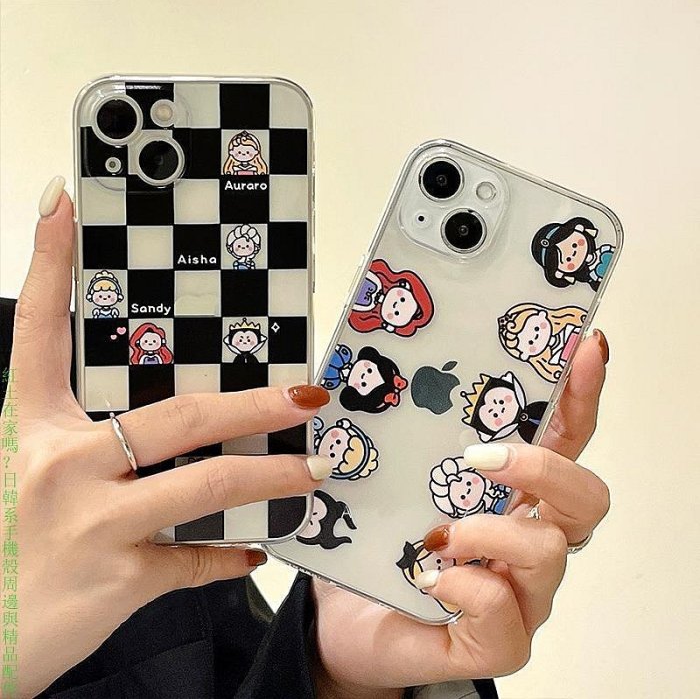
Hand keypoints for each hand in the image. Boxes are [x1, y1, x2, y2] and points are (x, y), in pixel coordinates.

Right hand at [7, 178, 331, 695]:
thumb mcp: (25, 478)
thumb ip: (85, 447)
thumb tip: (156, 430)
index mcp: (30, 429)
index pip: (38, 332)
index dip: (50, 265)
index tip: (64, 204)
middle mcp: (61, 466)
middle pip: (177, 415)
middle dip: (253, 403)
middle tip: (305, 394)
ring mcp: (93, 524)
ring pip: (208, 485)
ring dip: (273, 476)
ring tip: (316, 467)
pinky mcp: (119, 580)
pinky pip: (196, 560)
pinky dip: (232, 555)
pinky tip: (257, 548)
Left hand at [313, 331, 609, 697]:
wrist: (343, 620)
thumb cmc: (375, 544)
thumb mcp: (391, 477)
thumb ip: (406, 434)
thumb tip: (395, 368)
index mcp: (510, 494)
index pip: (565, 439)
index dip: (581, 396)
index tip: (585, 350)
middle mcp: (526, 539)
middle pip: (586, 499)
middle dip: (543, 468)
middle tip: (480, 458)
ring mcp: (519, 594)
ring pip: (549, 553)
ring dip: (492, 531)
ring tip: (439, 532)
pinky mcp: (495, 642)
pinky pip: (507, 619)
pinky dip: (468, 587)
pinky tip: (430, 577)